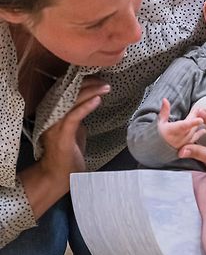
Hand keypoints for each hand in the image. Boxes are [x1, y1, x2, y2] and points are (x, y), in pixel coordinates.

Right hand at [20, 77, 110, 218]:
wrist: (58, 176)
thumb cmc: (67, 155)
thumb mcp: (74, 130)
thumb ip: (78, 117)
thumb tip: (89, 105)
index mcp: (53, 112)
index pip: (66, 90)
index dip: (82, 82)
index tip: (98, 78)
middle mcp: (51, 114)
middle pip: (69, 92)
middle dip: (88, 84)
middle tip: (105, 82)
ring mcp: (55, 124)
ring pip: (72, 101)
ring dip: (90, 92)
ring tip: (105, 87)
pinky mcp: (61, 134)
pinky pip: (74, 116)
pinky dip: (86, 106)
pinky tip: (98, 100)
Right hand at [158, 98, 204, 148]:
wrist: (157, 150)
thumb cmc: (158, 135)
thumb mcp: (160, 122)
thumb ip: (164, 111)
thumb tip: (165, 100)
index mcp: (171, 131)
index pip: (183, 126)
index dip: (192, 123)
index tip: (201, 119)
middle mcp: (178, 138)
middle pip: (190, 127)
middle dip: (195, 117)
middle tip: (199, 109)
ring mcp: (183, 143)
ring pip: (193, 133)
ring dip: (198, 125)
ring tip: (202, 117)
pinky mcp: (185, 147)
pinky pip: (194, 140)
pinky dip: (199, 134)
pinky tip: (204, 130)